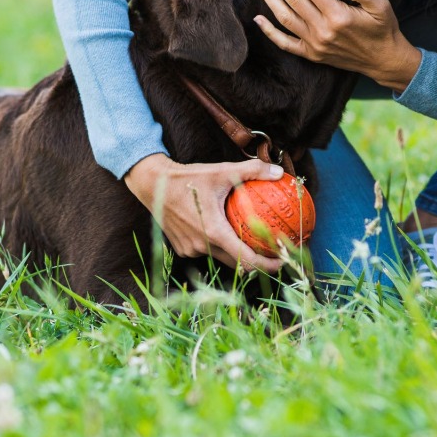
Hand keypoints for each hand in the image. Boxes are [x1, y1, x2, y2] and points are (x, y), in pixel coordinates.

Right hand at [124, 153, 285, 272]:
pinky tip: (230, 234)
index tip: (284, 260)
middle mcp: (202, 246)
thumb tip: (279, 172)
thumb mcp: (222, 171)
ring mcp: (190, 249)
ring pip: (222, 257)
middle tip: (277, 252)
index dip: (268, 265)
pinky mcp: (183, 248)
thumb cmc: (187, 177)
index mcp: (214, 232)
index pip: (247, 259)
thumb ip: (252, 171)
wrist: (152, 184)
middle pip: (238, 263)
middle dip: (259, 262)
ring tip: (257, 243)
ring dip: (238, 253)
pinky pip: (207, 251)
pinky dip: (220, 246)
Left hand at [251, 0, 421, 91]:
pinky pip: (285, 43)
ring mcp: (314, 44)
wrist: (383, 60)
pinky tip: (257, 19)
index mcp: (338, 16)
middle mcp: (322, 30)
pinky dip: (269, 32)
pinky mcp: (311, 54)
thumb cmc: (382, 28)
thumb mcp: (380, 5)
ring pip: (284, 17)